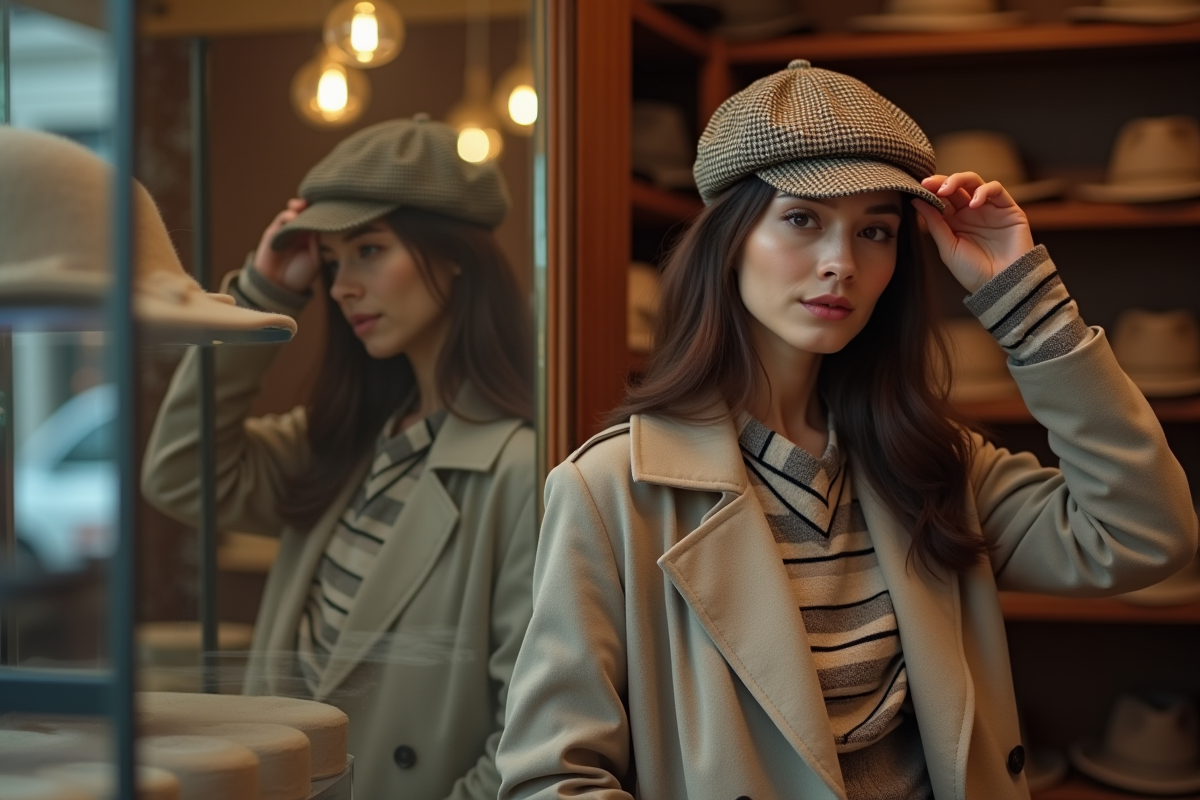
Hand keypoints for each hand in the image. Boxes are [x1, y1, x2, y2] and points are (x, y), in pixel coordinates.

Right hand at [252, 198, 321, 291]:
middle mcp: (301, 231)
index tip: (336, 205)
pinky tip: (295, 217)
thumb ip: (318, 242)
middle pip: (309, 211)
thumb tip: (320, 224)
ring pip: (296, 211)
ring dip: (301, 206)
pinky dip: (289, 216)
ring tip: (306, 205)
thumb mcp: (315, 259)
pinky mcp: (275, 231)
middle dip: (315, 204)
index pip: (321, 219)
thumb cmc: (300, 276)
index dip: (327, 211)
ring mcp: (288, 230)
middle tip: (322, 200)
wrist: (278, 287)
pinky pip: (282, 219)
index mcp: (314, 237)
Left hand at [911, 172, 1034, 294]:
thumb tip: (916, 200)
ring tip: (946, 190)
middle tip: (929, 184)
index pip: (941, 198)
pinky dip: (984, 191)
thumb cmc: (973, 271)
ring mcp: (989, 209)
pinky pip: (997, 190)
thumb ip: (934, 223)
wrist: (1001, 285)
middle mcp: (970, 212)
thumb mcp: (948, 247)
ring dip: (960, 180)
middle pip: (956, 186)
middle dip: (941, 181)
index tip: (919, 187)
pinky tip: (974, 204)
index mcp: (954, 221)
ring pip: (974, 182)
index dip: (930, 190)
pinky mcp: (1008, 209)